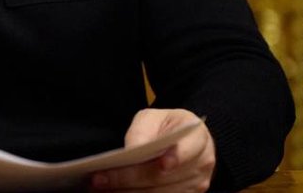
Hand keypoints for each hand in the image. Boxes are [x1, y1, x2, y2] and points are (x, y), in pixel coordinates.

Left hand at [90, 109, 214, 192]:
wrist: (181, 138)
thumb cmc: (165, 125)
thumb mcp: (153, 117)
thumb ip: (143, 131)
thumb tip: (131, 151)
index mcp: (197, 136)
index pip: (188, 148)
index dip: (176, 158)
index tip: (161, 165)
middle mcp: (203, 162)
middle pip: (164, 177)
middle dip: (129, 179)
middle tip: (99, 179)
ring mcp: (197, 183)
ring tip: (101, 188)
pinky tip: (116, 192)